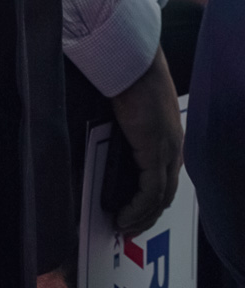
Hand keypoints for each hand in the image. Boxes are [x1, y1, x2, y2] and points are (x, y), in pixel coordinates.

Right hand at [109, 44, 182, 232]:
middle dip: (148, 214)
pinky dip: (136, 209)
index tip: (138, 211)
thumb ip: (130, 125)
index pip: (167, 176)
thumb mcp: (134, 106)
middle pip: (166, 192)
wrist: (133, 61)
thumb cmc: (129, 73)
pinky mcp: (155, 154)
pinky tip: (122, 216)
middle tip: (130, 226)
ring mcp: (167, 151)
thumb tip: (113, 138)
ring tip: (123, 226)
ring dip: (141, 216)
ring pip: (159, 197)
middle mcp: (174, 146)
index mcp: (170, 135)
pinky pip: (149, 193)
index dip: (154, 198)